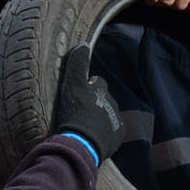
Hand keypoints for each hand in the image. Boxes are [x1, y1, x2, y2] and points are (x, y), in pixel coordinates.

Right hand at [52, 44, 123, 162]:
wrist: (82, 144)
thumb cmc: (75, 113)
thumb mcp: (72, 85)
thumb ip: (77, 64)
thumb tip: (83, 44)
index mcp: (101, 89)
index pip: (97, 82)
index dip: (87, 86)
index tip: (78, 94)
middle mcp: (112, 103)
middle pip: (103, 99)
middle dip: (94, 102)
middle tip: (79, 110)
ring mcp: (116, 121)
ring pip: (107, 115)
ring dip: (98, 117)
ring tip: (84, 125)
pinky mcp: (117, 137)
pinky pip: (111, 132)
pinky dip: (104, 133)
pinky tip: (92, 137)